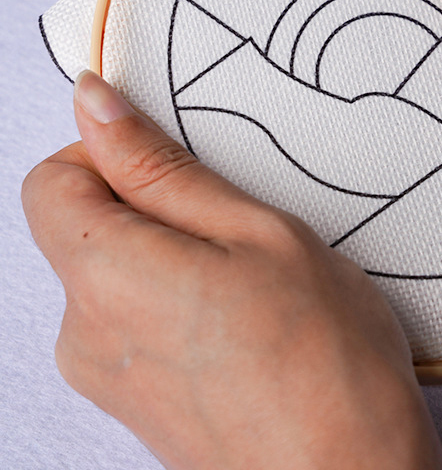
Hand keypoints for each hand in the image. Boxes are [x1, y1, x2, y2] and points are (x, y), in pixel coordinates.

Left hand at [22, 71, 441, 469]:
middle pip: (84, 228)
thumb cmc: (323, 357)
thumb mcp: (255, 232)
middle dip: (151, 206)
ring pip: (116, 272)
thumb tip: (96, 107)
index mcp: (107, 276)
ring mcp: (107, 375)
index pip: (52, 181)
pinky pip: (135, 319)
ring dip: (172, 253)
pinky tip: (242, 318)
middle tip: (234, 224)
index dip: (109, 154)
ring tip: (249, 278)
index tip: (173, 162)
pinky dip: (178, 298)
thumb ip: (160, 168)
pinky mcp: (134, 400)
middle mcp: (86, 333)